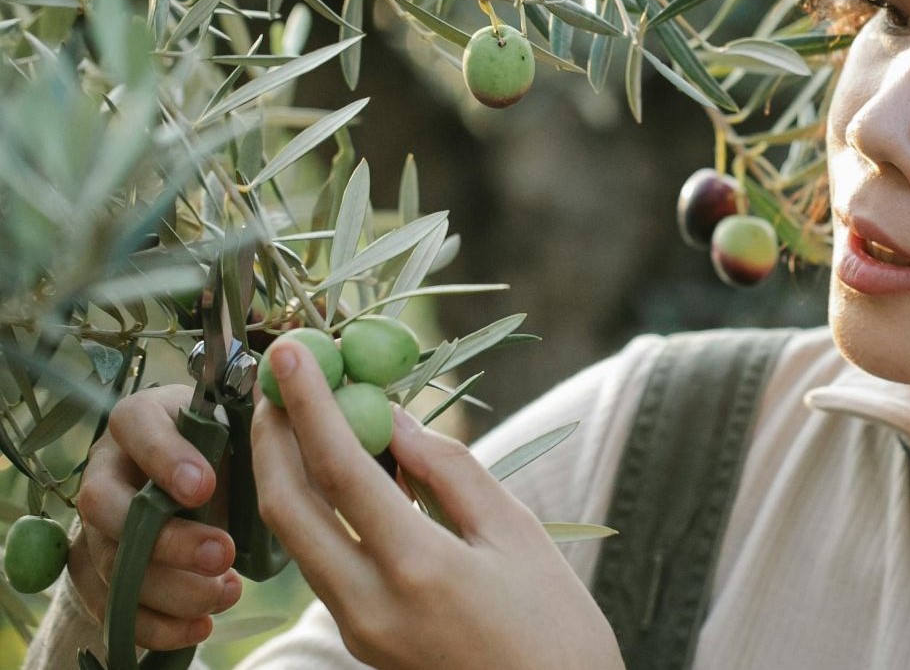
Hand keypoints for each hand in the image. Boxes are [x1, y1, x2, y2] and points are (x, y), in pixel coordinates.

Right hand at [68, 385, 243, 649]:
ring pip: (110, 560)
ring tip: (226, 592)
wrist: (209, 488)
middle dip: (166, 538)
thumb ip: (263, 419)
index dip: (164, 457)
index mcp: (142, 419)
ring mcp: (96, 522)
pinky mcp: (99, 570)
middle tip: (223, 554)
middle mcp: (108, 468)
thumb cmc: (232, 445)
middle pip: (107, 505)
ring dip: (168, 587)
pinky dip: (155, 623)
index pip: (136, 425)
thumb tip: (293, 404)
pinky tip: (200, 625)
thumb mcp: (248, 425)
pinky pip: (110, 605)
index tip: (206, 487)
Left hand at [250, 338, 624, 669]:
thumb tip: (391, 419)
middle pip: (288, 508)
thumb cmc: (556, 624)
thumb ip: (451, 470)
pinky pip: (322, 562)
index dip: (310, 403)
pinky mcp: (360, 640)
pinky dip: (317, 509)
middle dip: (272, 436)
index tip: (291, 351)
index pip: (340, 469)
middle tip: (278, 381)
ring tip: (301, 415)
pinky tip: (338, 475)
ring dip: (286, 471)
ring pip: (296, 539)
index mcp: (417, 567)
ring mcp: (358, 629)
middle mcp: (369, 603)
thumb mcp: (517, 532)